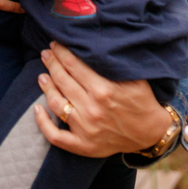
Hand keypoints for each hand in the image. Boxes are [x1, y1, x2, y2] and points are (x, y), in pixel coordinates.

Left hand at [32, 42, 173, 156]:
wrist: (151, 133)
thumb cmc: (142, 101)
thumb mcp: (135, 77)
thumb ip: (114, 62)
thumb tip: (94, 43)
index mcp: (104, 90)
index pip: (74, 65)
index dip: (62, 52)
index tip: (55, 44)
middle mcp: (92, 109)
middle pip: (62, 80)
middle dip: (52, 63)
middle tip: (46, 53)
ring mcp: (85, 129)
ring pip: (56, 103)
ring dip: (46, 87)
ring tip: (41, 75)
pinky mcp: (83, 145)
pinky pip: (55, 136)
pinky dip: (42, 124)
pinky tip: (36, 109)